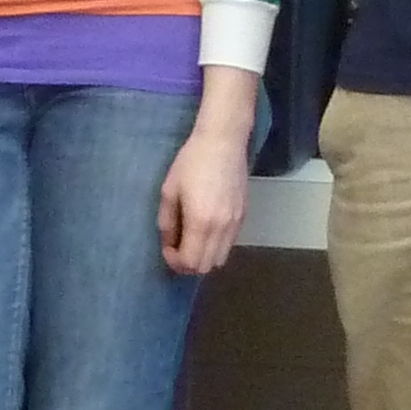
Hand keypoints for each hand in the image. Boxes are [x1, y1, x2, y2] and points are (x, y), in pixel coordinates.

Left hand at [156, 117, 247, 277]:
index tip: (167, 248)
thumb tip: (169, 243)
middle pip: (206, 266)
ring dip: (203, 257)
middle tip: (176, 248)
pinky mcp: (243, 216)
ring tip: (191, 241)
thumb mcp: (169, 191)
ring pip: (220, 259)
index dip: (175, 262)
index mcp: (201, 222)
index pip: (190, 262)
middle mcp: (222, 228)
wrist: (223, 142)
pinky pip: (229, 244)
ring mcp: (236, 223)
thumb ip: (167, 222)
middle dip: (188, 264)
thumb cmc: (191, 162)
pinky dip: (215, 246)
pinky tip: (205, 230)